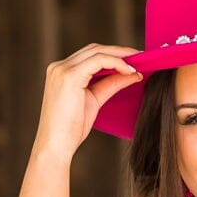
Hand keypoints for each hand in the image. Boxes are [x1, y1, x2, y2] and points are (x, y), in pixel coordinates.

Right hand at [32, 43, 143, 160]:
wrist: (56, 146)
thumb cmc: (70, 130)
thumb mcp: (94, 101)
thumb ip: (110, 84)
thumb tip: (131, 73)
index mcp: (61, 72)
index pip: (89, 56)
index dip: (112, 55)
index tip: (131, 60)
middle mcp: (59, 67)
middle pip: (94, 49)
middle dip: (118, 51)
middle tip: (140, 57)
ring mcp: (63, 69)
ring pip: (97, 51)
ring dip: (120, 55)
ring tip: (137, 63)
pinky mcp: (70, 76)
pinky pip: (99, 60)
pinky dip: (116, 63)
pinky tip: (129, 70)